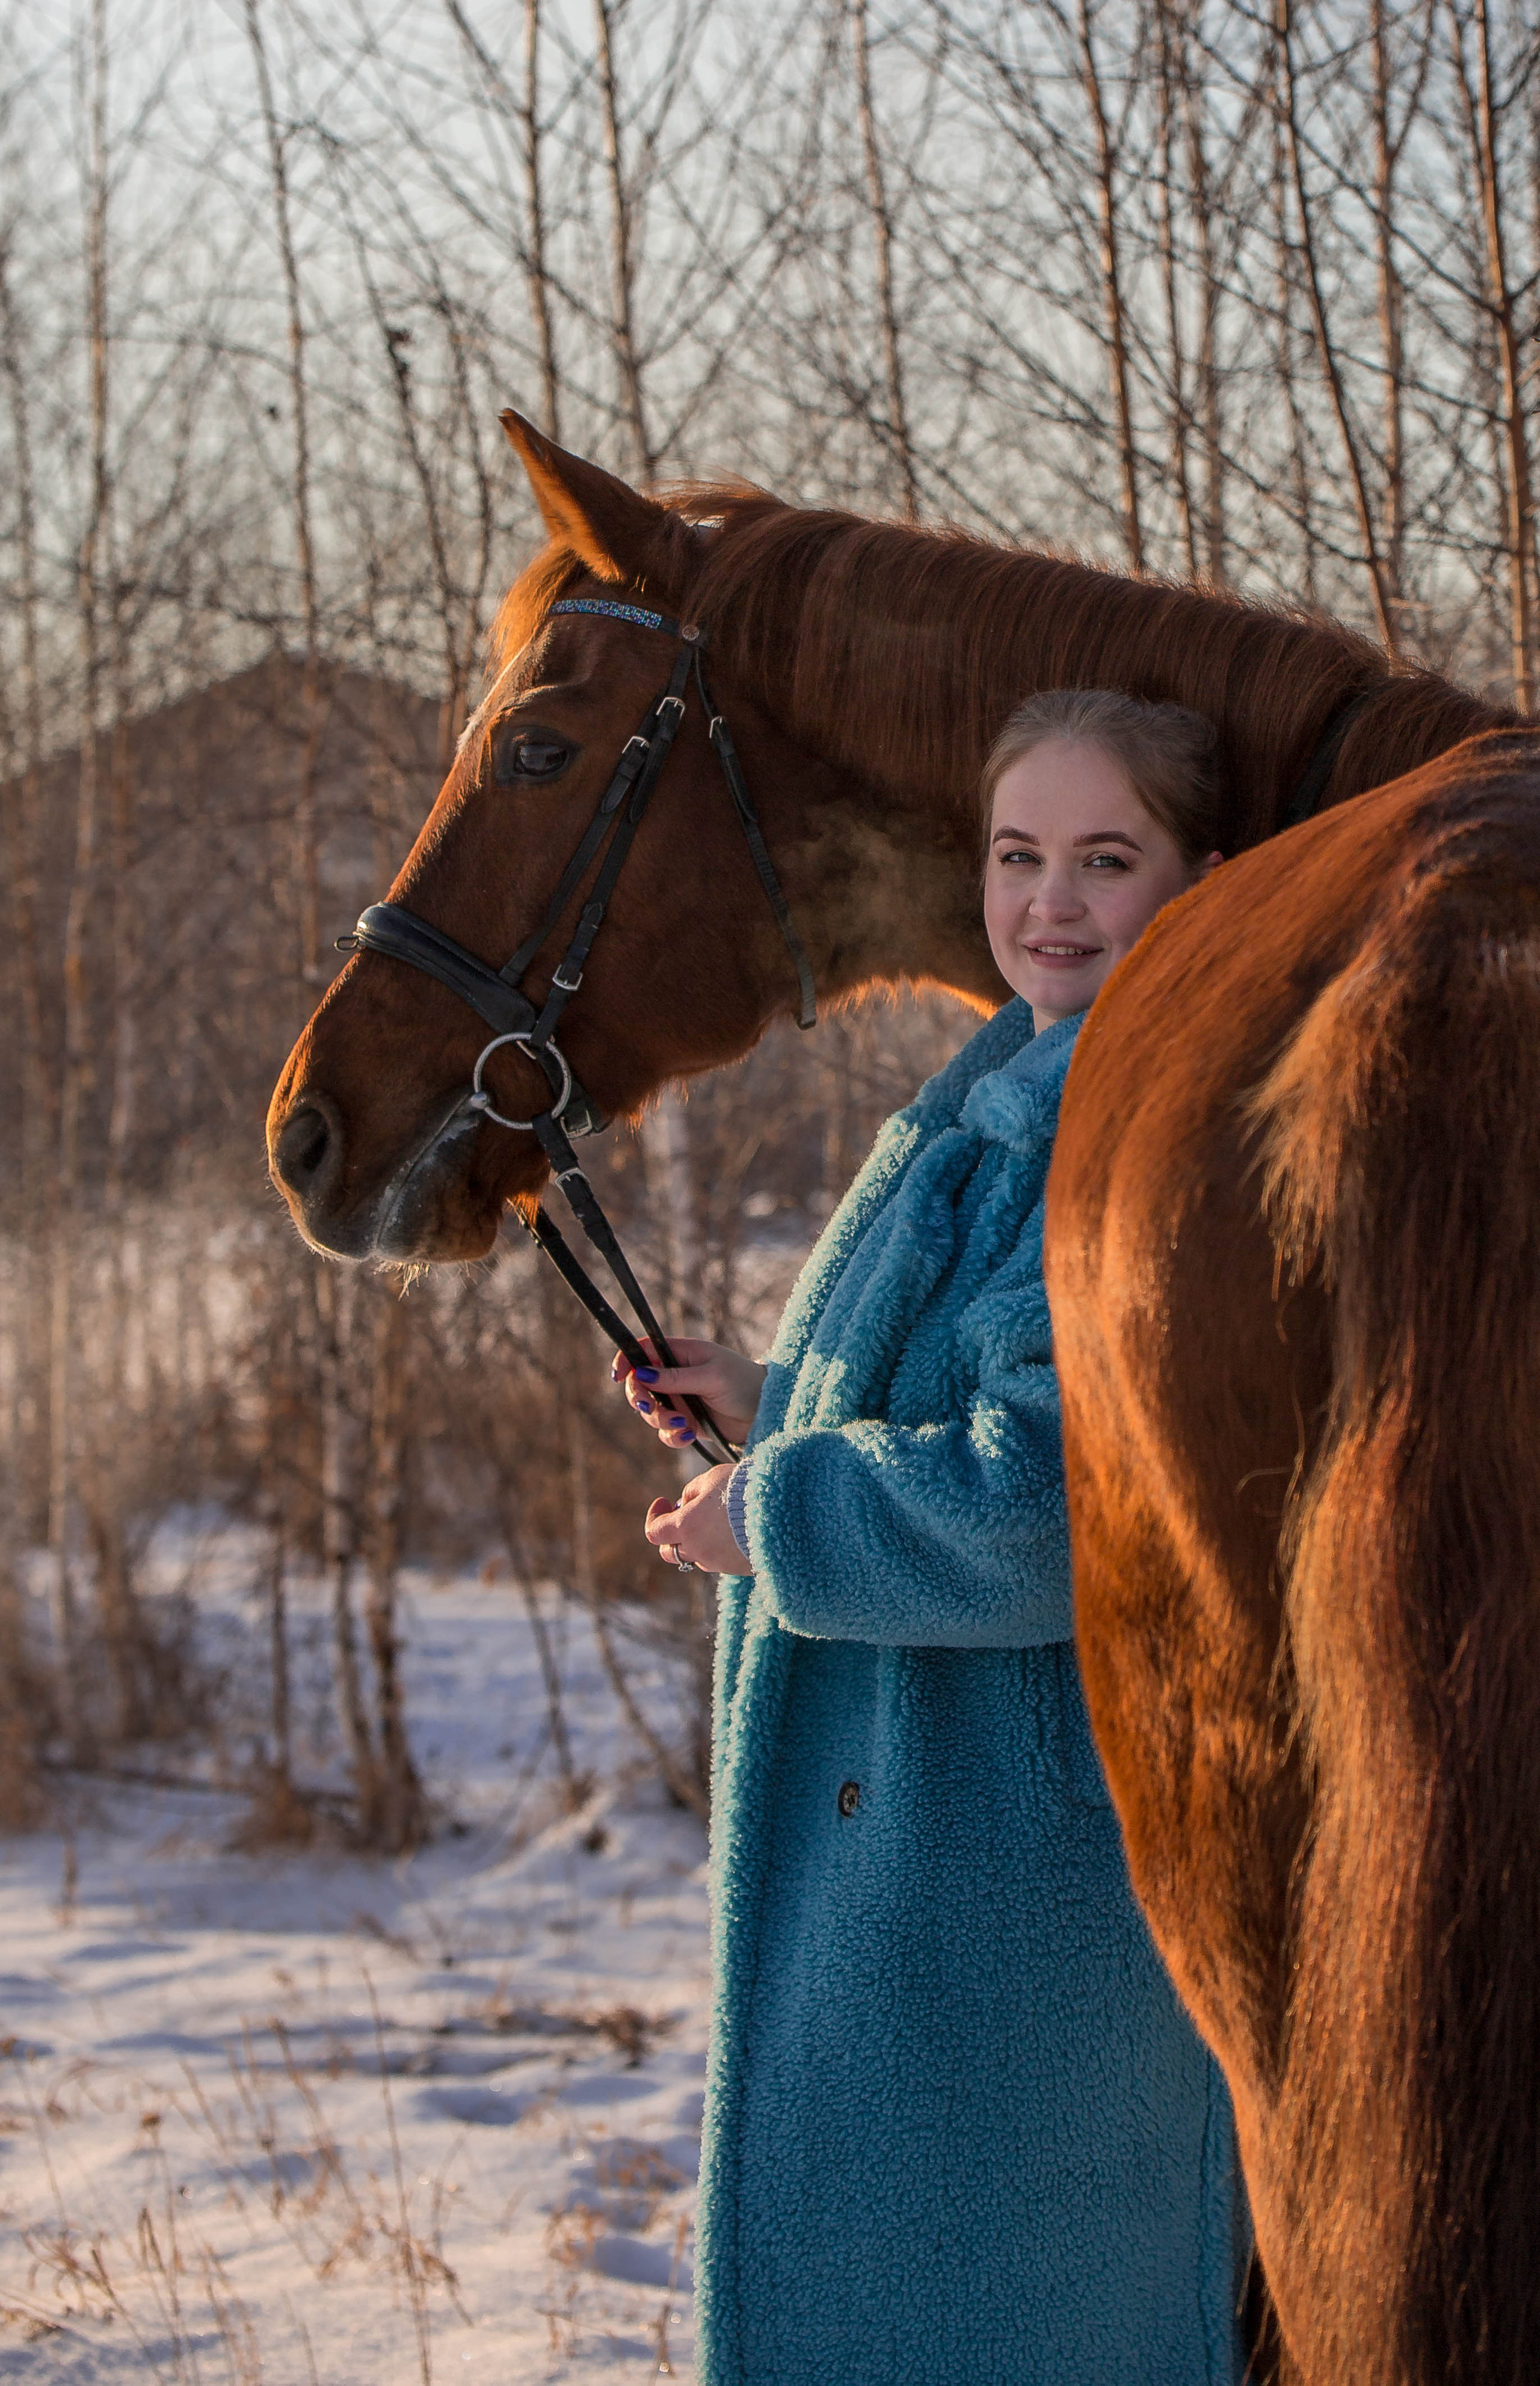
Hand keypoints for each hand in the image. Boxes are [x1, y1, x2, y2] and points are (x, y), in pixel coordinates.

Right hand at [612, 1337, 766, 1452]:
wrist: (767, 1412)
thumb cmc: (745, 1384)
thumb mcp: (712, 1377)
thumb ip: (676, 1377)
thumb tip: (642, 1373)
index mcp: (682, 1353)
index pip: (644, 1350)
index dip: (626, 1360)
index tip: (618, 1376)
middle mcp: (676, 1374)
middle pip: (639, 1383)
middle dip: (640, 1398)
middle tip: (650, 1407)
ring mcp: (680, 1399)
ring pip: (650, 1411)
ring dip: (660, 1420)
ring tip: (683, 1425)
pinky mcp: (686, 1422)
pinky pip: (666, 1432)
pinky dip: (672, 1436)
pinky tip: (690, 1436)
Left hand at [646, 1463, 750, 1574]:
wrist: (779, 1511)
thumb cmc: (742, 1489)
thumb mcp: (711, 1479)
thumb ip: (692, 1491)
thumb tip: (686, 1502)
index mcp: (685, 1527)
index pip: (654, 1532)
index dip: (654, 1516)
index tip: (664, 1502)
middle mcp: (697, 1550)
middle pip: (670, 1551)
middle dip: (673, 1534)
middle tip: (687, 1515)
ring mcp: (717, 1563)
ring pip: (696, 1556)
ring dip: (698, 1540)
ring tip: (718, 1518)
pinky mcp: (736, 1569)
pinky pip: (719, 1560)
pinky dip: (718, 1547)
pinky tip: (734, 1529)